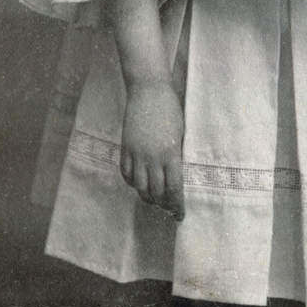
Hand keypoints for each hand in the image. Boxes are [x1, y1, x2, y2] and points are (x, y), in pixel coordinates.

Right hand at [121, 79, 184, 215]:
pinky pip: (125, 172)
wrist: (149, 91)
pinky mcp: (125, 147)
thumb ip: (177, 156)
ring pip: (139, 186)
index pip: (174, 188)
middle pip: (156, 192)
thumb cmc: (171, 109)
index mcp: (171, 154)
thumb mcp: (181, 134)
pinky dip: (131, 182)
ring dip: (146, 197)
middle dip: (163, 205)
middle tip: (168, 209)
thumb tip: (177, 176)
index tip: (180, 215)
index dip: (177, 205)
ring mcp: (137, 153)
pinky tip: (137, 184)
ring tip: (153, 200)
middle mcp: (152, 157)